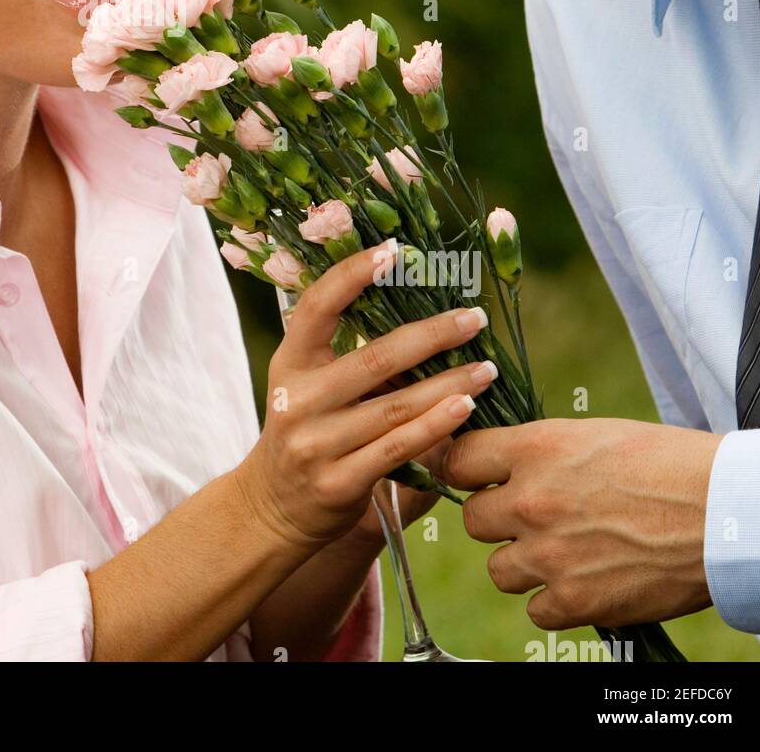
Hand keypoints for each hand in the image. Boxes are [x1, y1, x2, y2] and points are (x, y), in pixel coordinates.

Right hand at [233, 240, 496, 554]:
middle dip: (431, 334)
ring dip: (449, 383)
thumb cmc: (303, 431)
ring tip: (486, 368)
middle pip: (374, 358)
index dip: (353, 275)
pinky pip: (400, 447)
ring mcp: (318, 444)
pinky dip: (437, 425)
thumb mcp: (303, 384)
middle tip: (473, 318)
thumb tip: (406, 304)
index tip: (394, 252)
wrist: (272, 506)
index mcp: (289, 364)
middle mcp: (298, 400)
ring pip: (396, 406)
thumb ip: (339, 352)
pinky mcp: (340, 482)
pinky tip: (466, 408)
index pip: (317, 307)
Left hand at [435, 417, 723, 628]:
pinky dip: (556, 602)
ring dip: (524, 564)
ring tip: (564, 552)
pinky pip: (536, 610)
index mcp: (534, 449)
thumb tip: (502, 464)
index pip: (458, 460)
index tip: (482, 479)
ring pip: (498, 569)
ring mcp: (550, 554)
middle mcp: (531, 501)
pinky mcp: (576, 600)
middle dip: (499, 521)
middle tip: (534, 520)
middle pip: (473, 520)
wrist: (722, 511)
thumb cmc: (664, 464)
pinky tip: (583, 581)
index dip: (468, 471)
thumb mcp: (589, 435)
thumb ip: (538, 451)